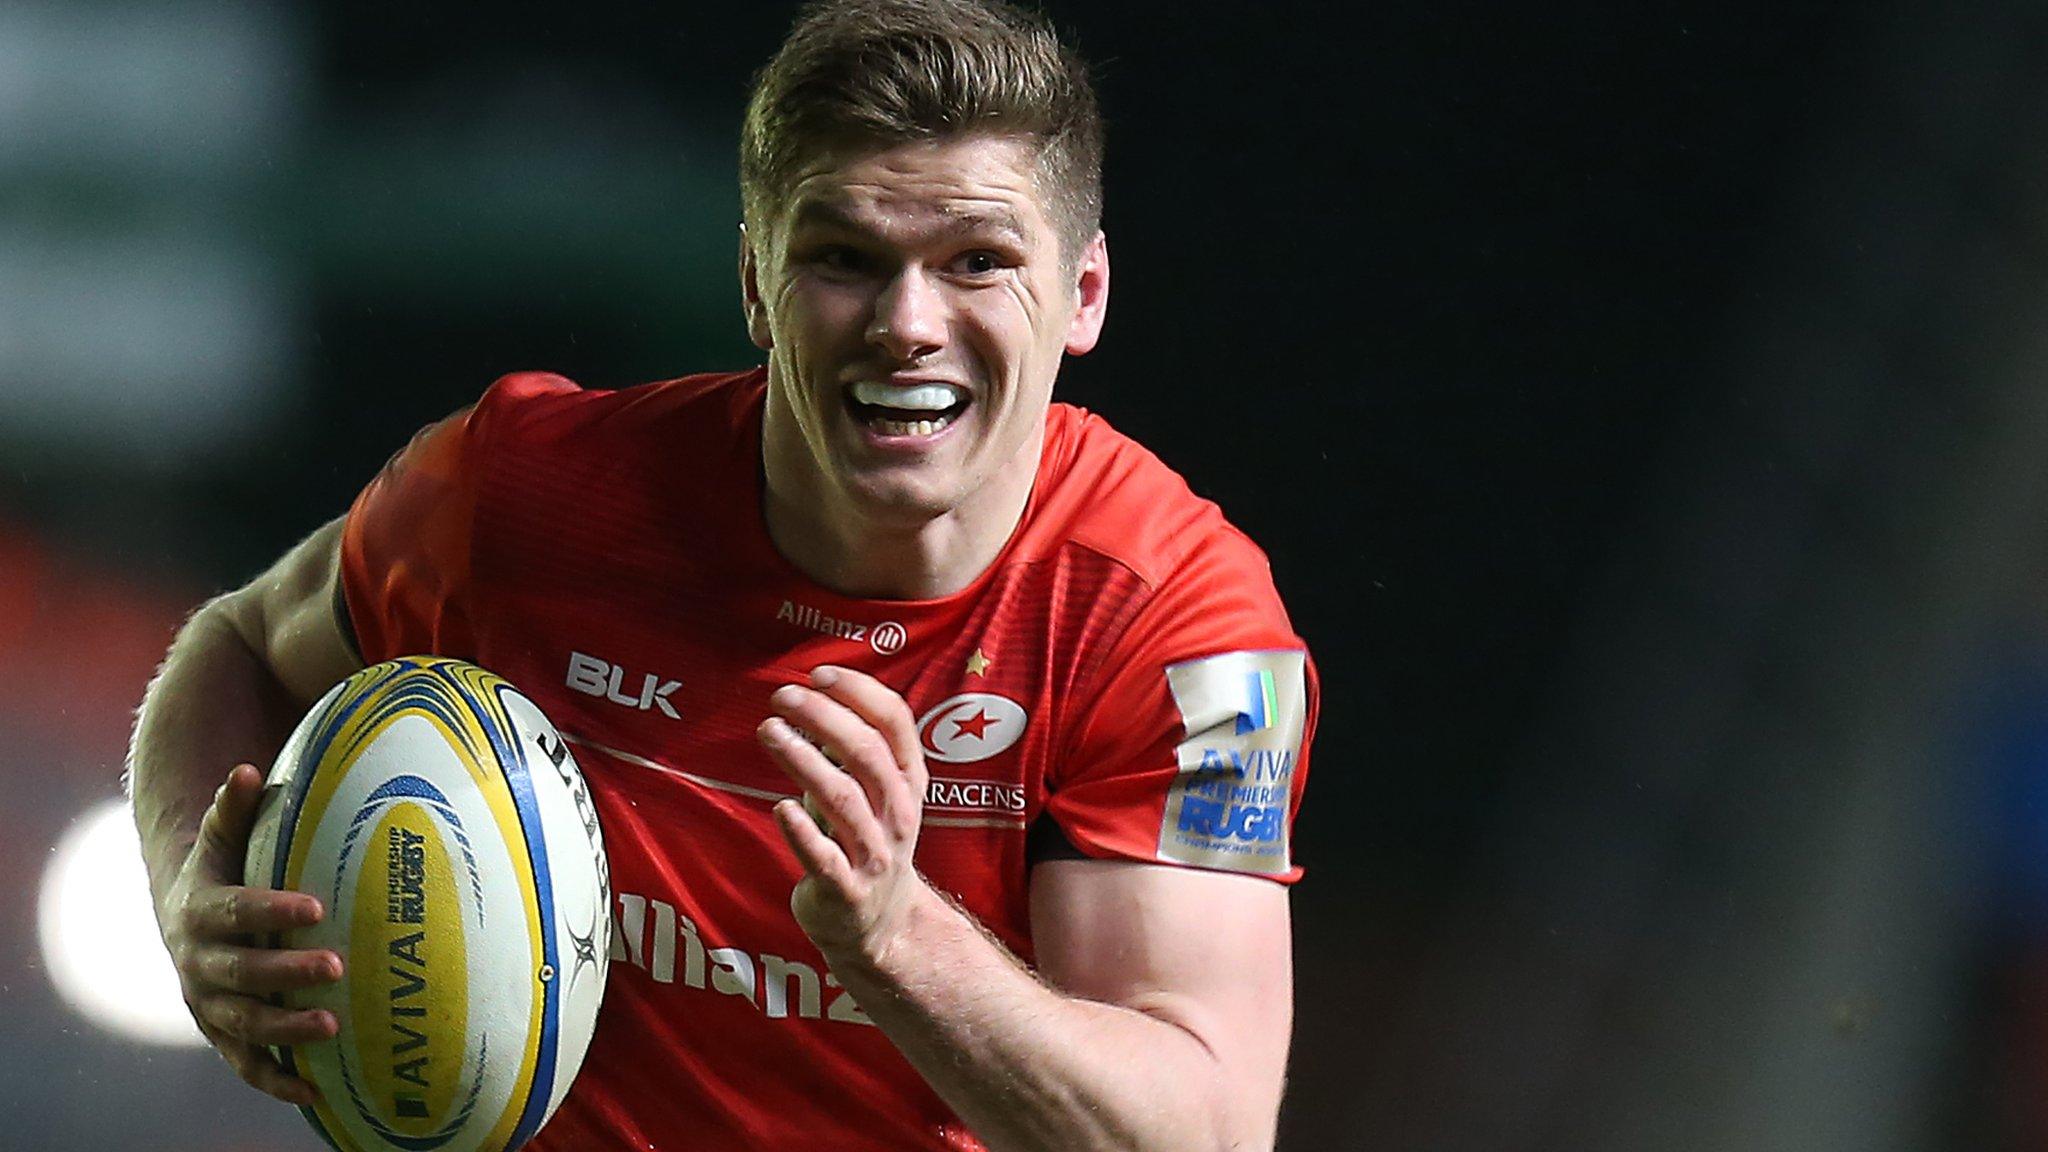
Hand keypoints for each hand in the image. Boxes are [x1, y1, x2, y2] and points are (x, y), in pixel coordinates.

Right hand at [159, 763, 343, 1104]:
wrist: (183, 921)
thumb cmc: (221, 871)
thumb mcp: (224, 840)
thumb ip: (234, 809)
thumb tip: (247, 769)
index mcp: (200, 911)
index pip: (236, 911)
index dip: (272, 910)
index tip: (315, 907)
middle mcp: (198, 963)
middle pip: (242, 973)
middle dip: (287, 974)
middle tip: (336, 968)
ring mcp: (208, 1004)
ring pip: (243, 1024)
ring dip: (285, 1031)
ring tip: (333, 1029)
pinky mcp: (221, 1036)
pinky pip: (245, 1064)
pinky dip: (276, 1080)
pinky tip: (318, 1090)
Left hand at [758, 666, 931, 961]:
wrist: (878, 923)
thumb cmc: (864, 839)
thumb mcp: (876, 791)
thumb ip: (853, 746)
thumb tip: (812, 691)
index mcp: (908, 780)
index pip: (895, 723)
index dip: (859, 692)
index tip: (819, 673)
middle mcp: (898, 813)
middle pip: (867, 754)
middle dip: (824, 718)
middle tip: (783, 696)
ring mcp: (875, 853)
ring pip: (843, 799)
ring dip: (804, 761)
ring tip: (769, 731)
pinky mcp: (846, 889)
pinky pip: (824, 858)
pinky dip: (802, 832)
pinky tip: (779, 808)